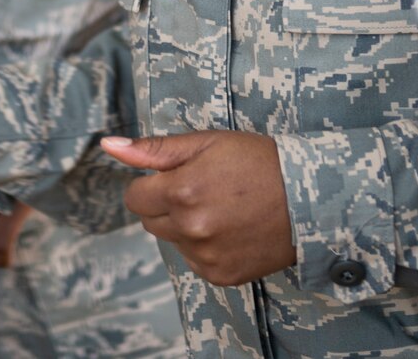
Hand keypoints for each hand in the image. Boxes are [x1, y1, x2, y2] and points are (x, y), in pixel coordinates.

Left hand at [103, 130, 295, 286]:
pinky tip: (231, 229)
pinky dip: (206, 248)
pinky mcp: (221, 275)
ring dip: (186, 227)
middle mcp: (190, 229)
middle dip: (166, 206)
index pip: (134, 198)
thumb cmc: (258, 161)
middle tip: (202, 190)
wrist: (309, 197)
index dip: (151, 185)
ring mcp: (205, 256)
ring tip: (222, 209)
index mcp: (181, 191)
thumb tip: (108, 146)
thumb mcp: (207, 142)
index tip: (175, 178)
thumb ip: (154, 149)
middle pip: (150, 222)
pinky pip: (195, 261)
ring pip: (173, 241)